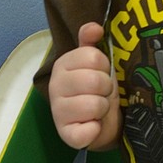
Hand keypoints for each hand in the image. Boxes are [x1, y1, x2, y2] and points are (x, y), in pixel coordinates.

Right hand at [48, 23, 118, 149]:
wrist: (101, 122)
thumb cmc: (97, 89)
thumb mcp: (96, 63)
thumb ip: (91, 42)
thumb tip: (94, 27)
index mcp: (63, 64)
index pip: (93, 57)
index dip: (104, 67)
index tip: (101, 74)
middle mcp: (56, 86)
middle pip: (95, 80)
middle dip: (106, 89)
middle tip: (101, 94)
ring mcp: (58, 111)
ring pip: (95, 104)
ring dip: (103, 108)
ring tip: (98, 109)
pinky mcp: (66, 135)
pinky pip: (86, 132)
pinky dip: (95, 130)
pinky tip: (93, 126)